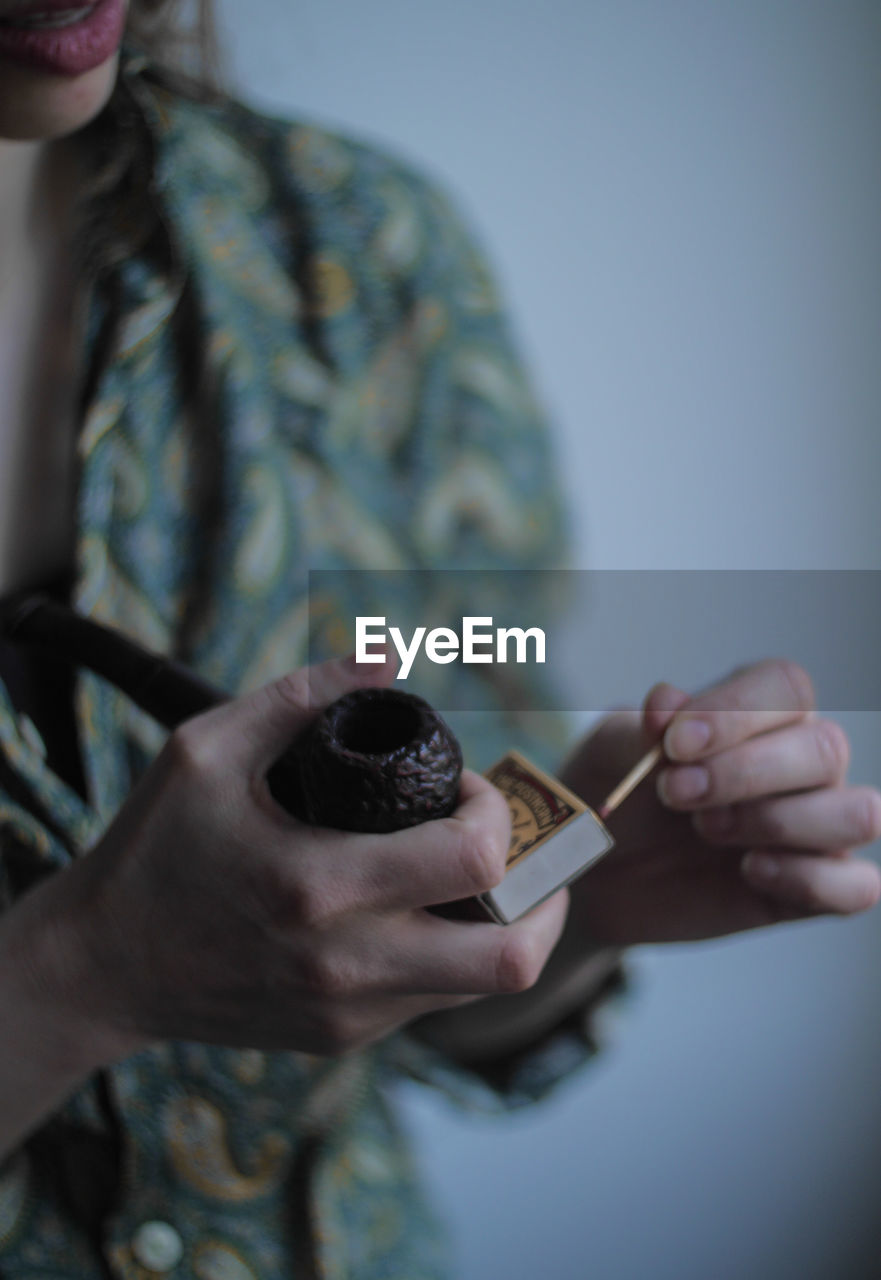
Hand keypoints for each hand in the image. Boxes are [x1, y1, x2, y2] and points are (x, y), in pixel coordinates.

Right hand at [14, 654, 567, 1066]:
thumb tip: (387, 653)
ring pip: (484, 987)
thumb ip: (301, 694)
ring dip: (504, 925)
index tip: (462, 787)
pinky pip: (434, 1001)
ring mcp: (349, 1015)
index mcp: (316, 885)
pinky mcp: (343, 1041)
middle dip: (542, 894)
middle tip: (511, 847)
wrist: (104, 965)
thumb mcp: (207, 749)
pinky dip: (450, 953)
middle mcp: (345, 966)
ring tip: (469, 873)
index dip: (494, 811)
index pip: (473, 860)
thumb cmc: (156, 845)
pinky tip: (416, 908)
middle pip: (512, 958)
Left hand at [561, 659, 880, 943]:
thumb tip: (668, 703)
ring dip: (779, 820)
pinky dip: (807, 878)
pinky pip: (858, 888)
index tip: (672, 743)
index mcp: (762, 713)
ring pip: (860, 813)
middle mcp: (803, 764)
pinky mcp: (811, 891)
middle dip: (744, 772)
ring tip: (707, 829)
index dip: (735, 712)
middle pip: (825, 747)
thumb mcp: (614, 752)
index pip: (786, 687)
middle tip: (674, 793)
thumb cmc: (617, 792)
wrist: (597, 869)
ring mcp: (816, 829)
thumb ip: (642, 727)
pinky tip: (748, 871)